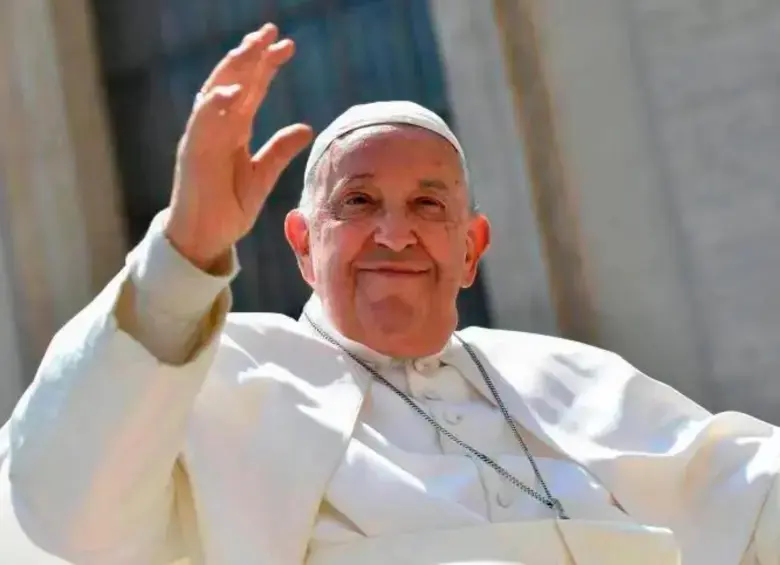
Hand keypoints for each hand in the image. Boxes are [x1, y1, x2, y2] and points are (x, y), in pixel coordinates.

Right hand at [165, 23, 312, 270]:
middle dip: (251, 55)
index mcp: (234, 130)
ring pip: (216, 94)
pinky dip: (216, 105)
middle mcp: (216, 128)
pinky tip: (233, 89)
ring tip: (252, 47)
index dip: (266, 65)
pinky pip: (203, 125)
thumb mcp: (263, 177)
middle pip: (233, 82)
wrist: (205, 238)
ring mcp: (202, 138)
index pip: (251, 88)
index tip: (286, 45)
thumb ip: (280, 151)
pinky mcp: (193, 155)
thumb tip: (306, 128)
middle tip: (271, 31)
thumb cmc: (228, 207)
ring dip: (233, 69)